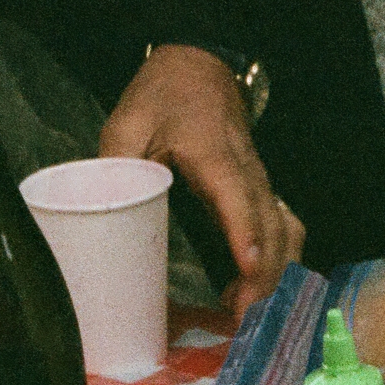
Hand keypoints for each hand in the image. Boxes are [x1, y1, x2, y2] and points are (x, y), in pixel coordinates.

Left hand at [101, 45, 303, 313]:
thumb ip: (116, 162)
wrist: (201, 65)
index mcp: (215, 153)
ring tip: (246, 311)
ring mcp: (260, 182)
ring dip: (275, 273)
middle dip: (264, 274)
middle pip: (272, 225)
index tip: (246, 269)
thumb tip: (99, 210)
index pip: (237, 196)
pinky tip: (255, 288)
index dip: (244, 233)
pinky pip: (284, 227)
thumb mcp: (128, 120)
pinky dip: (279, 261)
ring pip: (284, 230)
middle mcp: (248, 171)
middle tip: (242, 318)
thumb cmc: (164, 95)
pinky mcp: (262, 190)